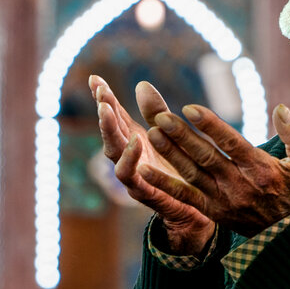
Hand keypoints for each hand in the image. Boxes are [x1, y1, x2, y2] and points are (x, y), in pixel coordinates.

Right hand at [90, 75, 214, 254]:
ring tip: (109, 113)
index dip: (104, 98)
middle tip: (101, 95)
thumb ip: (155, 112)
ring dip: (110, 133)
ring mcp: (135, 176)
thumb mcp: (168, 136)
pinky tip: (136, 142)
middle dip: (104, 113)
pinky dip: (131, 161)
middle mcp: (129, 158)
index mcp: (133, 141)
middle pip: (110, 134)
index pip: (114, 117)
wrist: (193, 210)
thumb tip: (142, 85)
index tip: (95, 78)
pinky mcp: (147, 193)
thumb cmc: (177, 171)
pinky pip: (134, 178)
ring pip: (115, 156)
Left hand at [138, 101, 289, 236]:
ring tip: (152, 133)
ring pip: (192, 173)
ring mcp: (223, 200)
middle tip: (161, 116)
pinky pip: (185, 196)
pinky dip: (164, 184)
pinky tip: (143, 171)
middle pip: (206, 157)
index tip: (190, 109)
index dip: (211, 126)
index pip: (232, 144)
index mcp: (261, 170)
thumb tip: (280, 108)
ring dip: (171, 153)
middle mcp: (239, 185)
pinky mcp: (213, 211)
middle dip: (182, 136)